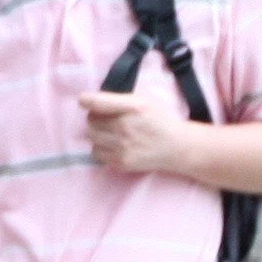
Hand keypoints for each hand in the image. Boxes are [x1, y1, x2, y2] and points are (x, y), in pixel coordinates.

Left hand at [80, 91, 199, 178]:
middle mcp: (125, 127)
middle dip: (96, 118)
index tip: (84, 100)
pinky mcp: (120, 162)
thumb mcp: (144, 100)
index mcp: (133, 107)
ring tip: (111, 132)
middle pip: (91, 120)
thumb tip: (92, 100)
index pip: (97, 102)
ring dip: (98, 133)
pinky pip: (96, 153)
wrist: (176, 148)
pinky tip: (114, 145)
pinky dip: (102, 148)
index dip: (86, 100)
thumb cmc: (159, 120)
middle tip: (107, 119)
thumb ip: (120, 99)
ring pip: (92, 137)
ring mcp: (122, 146)